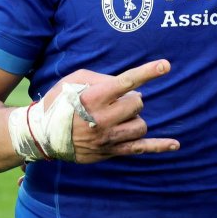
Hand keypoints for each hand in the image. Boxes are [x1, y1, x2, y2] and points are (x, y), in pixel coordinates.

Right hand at [41, 59, 179, 162]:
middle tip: (116, 102)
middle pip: (138, 104)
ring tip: (118, 117)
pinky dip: (159, 146)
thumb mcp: (74, 80)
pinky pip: (140, 149)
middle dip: (131, 99)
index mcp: (94, 97)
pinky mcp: (109, 152)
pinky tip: (175, 145)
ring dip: (134, 118)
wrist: (41, 134)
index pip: (127, 82)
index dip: (148, 72)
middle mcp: (102, 119)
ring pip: (141, 125)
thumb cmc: (59, 102)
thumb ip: (101, 77)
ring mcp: (107, 138)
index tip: (166, 65)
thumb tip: (126, 84)